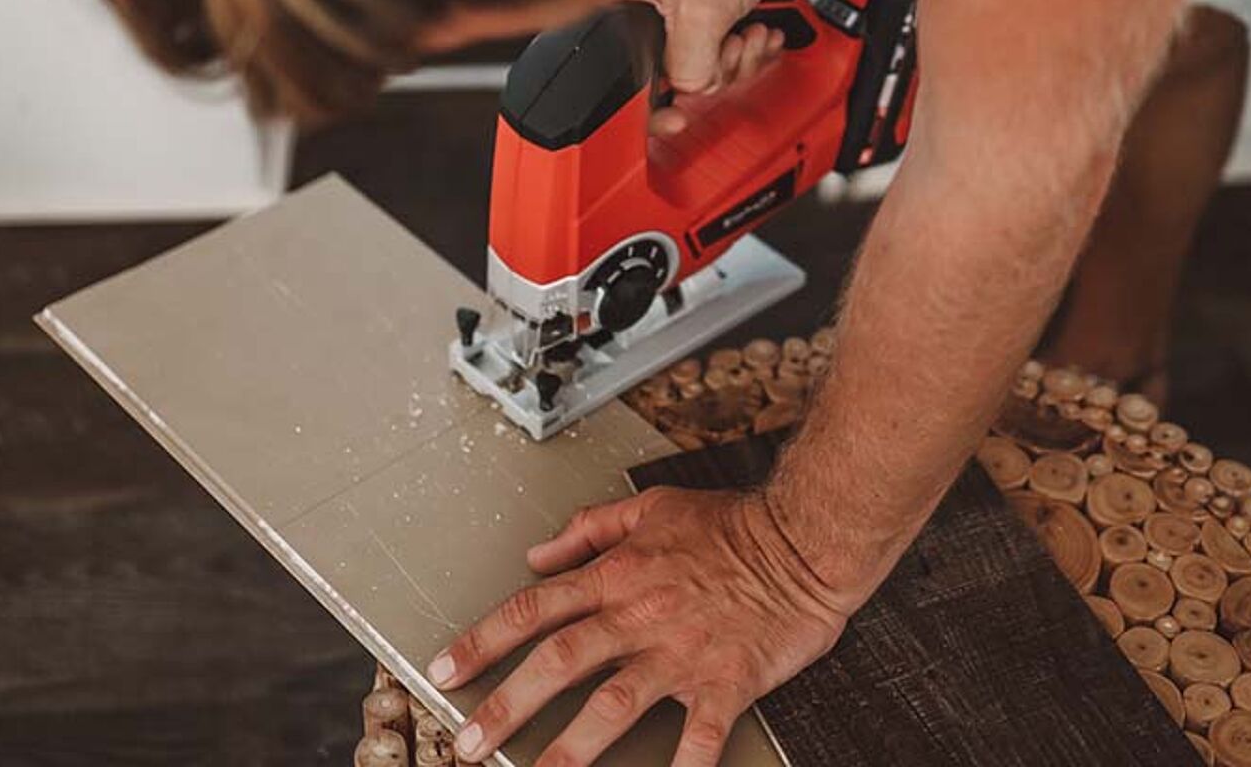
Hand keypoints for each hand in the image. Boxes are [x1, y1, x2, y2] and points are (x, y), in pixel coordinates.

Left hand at [428, 488, 858, 765]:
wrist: (804, 539)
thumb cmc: (733, 525)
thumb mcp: (653, 509)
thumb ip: (590, 529)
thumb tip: (539, 554)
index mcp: (620, 575)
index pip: (535, 608)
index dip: (483, 641)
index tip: (445, 672)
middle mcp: (641, 614)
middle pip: (559, 661)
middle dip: (507, 706)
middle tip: (468, 743)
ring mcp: (682, 651)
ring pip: (613, 703)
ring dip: (569, 749)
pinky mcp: (725, 681)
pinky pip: (697, 735)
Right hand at [618, 0, 798, 135]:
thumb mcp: (702, 14)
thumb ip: (688, 69)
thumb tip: (688, 90)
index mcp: (612, 3)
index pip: (619, 74)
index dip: (648, 109)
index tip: (675, 122)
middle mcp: (631, 4)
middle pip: (667, 72)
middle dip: (714, 70)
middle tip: (735, 49)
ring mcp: (665, 2)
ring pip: (696, 59)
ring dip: (735, 58)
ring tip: (754, 35)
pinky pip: (714, 40)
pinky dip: (741, 44)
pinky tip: (759, 31)